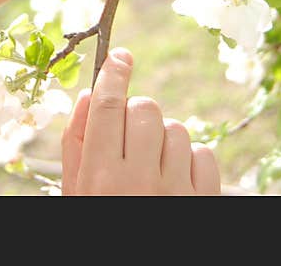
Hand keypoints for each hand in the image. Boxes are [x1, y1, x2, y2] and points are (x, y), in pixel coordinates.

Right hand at [61, 47, 220, 194]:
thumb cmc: (100, 226)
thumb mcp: (75, 195)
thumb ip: (77, 145)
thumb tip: (90, 92)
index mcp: (100, 179)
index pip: (108, 107)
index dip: (114, 72)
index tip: (119, 55)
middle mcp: (139, 182)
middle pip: (144, 109)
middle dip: (135, 113)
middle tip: (128, 137)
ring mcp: (176, 193)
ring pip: (176, 129)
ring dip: (163, 139)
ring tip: (151, 167)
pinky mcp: (205, 202)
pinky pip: (205, 154)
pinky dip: (191, 161)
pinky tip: (175, 180)